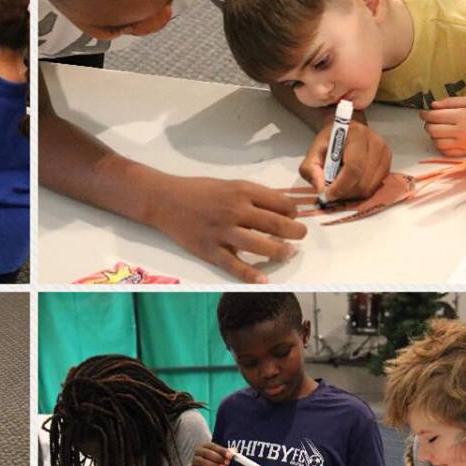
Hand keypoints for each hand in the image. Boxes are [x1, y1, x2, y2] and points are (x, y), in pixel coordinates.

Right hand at [147, 176, 305, 283]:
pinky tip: (264, 280)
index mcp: (242, 191)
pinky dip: (251, 275)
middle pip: (276, 225)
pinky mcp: (210, 250)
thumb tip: (281, 207)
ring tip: (289, 253)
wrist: (164, 200)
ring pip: (261, 246)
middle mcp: (235, 211)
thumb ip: (253, 196)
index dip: (293, 212)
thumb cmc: (198, 191)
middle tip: (300, 237)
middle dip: (295, 233)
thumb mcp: (229, 184)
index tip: (294, 217)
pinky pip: (234, 265)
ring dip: (281, 252)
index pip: (281, 203)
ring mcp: (222, 232)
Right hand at [191, 442, 231, 465]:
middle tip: (226, 463)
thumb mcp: (222, 456)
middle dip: (218, 458)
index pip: (213, 446)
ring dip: (214, 465)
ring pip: (203, 462)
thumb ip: (227, 454)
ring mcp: (195, 460)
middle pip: (207, 453)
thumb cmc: (216, 461)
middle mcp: (198, 451)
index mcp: (205, 445)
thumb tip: (234, 452)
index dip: (222, 451)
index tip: (230, 455)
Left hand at [300, 118, 390, 200]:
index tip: (328, 195)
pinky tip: (350, 185)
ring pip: (370, 186)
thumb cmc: (329, 141)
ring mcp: (384, 153)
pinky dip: (361, 191)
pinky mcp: (387, 162)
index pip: (353, 167)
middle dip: (345, 193)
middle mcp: (375, 143)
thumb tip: (320, 189)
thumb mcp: (313, 152)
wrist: (345, 130)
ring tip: (340, 189)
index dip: (341, 186)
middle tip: (331, 195)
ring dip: (352, 194)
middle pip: (363, 180)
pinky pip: (375, 186)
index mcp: (356, 135)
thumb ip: (311, 169)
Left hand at [420, 97, 465, 155]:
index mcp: (461, 116)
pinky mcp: (464, 152)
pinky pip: (444, 152)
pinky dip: (440, 145)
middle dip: (428, 124)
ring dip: (433, 135)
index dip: (425, 114)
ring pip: (436, 142)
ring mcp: (461, 144)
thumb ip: (450, 102)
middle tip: (430, 121)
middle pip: (432, 130)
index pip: (434, 117)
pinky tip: (444, 139)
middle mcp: (460, 131)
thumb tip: (432, 105)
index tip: (423, 113)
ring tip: (438, 129)